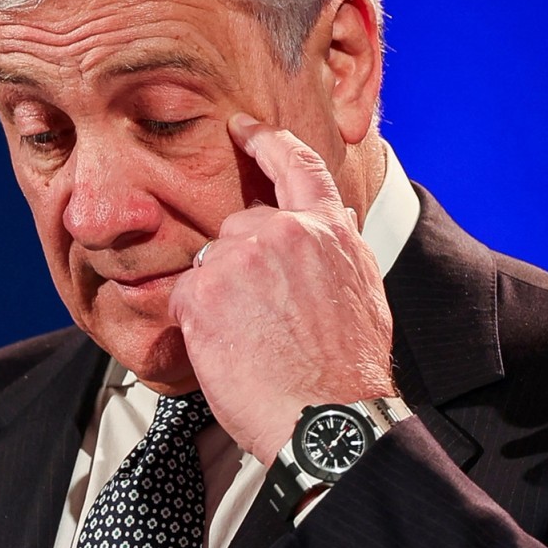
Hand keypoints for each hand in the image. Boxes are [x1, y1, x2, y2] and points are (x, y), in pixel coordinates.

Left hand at [168, 113, 395, 463]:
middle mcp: (286, 233)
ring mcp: (240, 258)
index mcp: (330, 231)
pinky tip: (228, 351)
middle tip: (259, 317)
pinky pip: (184, 297)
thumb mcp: (363, 293)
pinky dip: (196, 324)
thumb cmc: (347, 372)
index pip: (297, 165)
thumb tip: (329, 226)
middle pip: (241, 227)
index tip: (243, 128)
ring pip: (211, 263)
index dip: (266, 141)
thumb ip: (336, 251)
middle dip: (241, 266)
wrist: (325, 418)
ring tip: (251, 341)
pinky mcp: (203, 292)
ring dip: (220, 297)